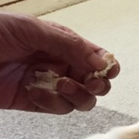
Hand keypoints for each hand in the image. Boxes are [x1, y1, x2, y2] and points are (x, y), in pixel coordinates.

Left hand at [0, 12, 119, 113]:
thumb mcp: (32, 29)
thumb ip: (69, 44)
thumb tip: (101, 61)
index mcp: (61, 42)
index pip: (95, 56)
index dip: (106, 65)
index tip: (106, 70)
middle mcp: (59, 63)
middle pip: (94, 81)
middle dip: (97, 84)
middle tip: (91, 83)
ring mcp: (48, 84)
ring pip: (81, 99)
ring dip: (78, 95)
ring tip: (61, 86)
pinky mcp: (33, 102)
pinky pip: (57, 109)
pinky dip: (52, 103)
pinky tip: (36, 92)